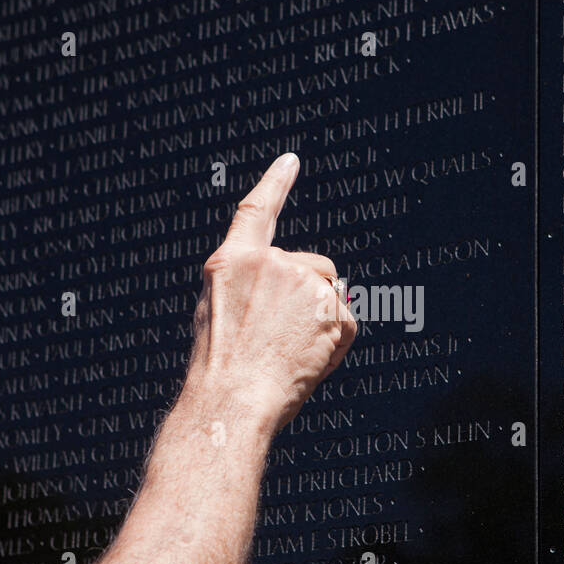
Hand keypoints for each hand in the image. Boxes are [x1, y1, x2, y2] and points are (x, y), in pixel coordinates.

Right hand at [181, 152, 356, 430]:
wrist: (231, 402)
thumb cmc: (220, 369)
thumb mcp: (217, 312)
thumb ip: (250, 286)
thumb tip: (294, 285)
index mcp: (233, 261)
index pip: (258, 210)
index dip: (275, 183)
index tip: (291, 161)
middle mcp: (270, 262)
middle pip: (312, 266)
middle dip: (308, 297)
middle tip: (278, 338)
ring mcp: (303, 284)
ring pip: (330, 297)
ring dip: (320, 322)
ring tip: (287, 353)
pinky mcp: (331, 308)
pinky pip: (346, 321)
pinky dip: (336, 342)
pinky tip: (308, 360)